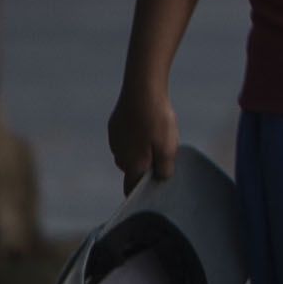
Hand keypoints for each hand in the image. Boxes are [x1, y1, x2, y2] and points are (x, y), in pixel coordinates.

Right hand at [107, 79, 177, 193]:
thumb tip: (160, 178)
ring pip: (129, 152)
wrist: (142, 90)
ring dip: (141, 149)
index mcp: (132, 166)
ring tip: (158, 133)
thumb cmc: (157, 121)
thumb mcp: (168, 149)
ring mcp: (114, 140)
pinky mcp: (114, 125)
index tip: (151, 190)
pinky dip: (136, 134)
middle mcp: (119, 156)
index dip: (142, 192)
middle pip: (133, 170)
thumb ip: (164, 170)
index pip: (131, 189)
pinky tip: (148, 122)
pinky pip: (126, 137)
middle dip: (146, 166)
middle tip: (164, 150)